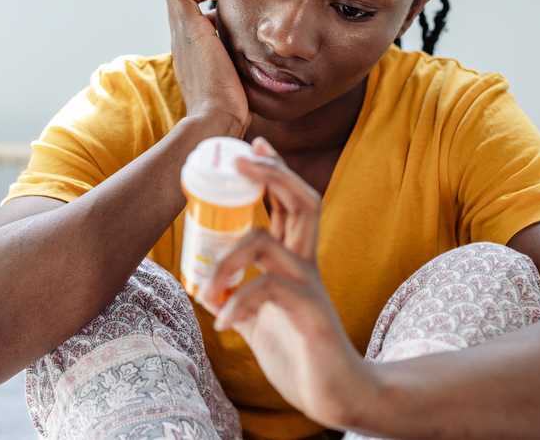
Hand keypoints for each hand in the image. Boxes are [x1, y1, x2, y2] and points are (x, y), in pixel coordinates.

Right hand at [165, 0, 248, 136]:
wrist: (217, 118)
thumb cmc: (231, 109)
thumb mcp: (236, 81)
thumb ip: (241, 67)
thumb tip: (262, 61)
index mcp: (192, 55)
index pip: (192, 21)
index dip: (209, 10)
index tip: (231, 16)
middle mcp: (183, 42)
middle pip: (181, 4)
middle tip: (227, 1)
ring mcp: (183, 36)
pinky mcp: (190, 30)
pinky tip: (223, 0)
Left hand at [197, 137, 373, 429]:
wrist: (336, 395)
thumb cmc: (300, 353)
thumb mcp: (262, 316)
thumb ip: (240, 295)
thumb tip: (203, 284)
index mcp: (297, 260)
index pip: (292, 203)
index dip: (275, 171)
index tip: (254, 143)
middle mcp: (307, 265)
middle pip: (302, 201)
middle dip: (272, 173)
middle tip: (241, 158)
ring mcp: (310, 287)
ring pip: (269, 242)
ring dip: (227, 258)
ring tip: (205, 286)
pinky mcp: (309, 313)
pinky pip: (267, 290)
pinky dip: (236, 302)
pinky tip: (222, 324)